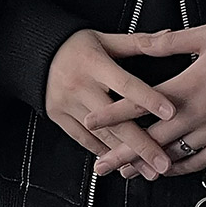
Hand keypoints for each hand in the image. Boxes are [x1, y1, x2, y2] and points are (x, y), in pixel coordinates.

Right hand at [45, 28, 179, 179]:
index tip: (170, 113)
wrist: (35, 53)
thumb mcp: (105, 38)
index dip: (149, 99)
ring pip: (101, 135)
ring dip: (125, 155)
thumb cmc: (76, 45)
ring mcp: (67, 104)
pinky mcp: (59, 117)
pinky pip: (83, 139)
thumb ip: (137, 42)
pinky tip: (121, 163)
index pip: (126, 84)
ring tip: (148, 170)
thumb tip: (169, 36)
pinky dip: (103, 151)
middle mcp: (80, 86)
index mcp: (94, 64)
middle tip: (163, 162)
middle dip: (141, 144)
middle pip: (114, 120)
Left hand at [82, 23, 205, 177]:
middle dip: (123, 153)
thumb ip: (171, 42)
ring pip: (172, 155)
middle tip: (99, 166)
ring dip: (147, 165)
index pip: (141, 103)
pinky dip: (179, 169)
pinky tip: (163, 171)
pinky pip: (199, 163)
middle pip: (151, 138)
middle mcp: (196, 114)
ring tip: (125, 172)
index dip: (113, 113)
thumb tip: (143, 41)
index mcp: (186, 87)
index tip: (90, 121)